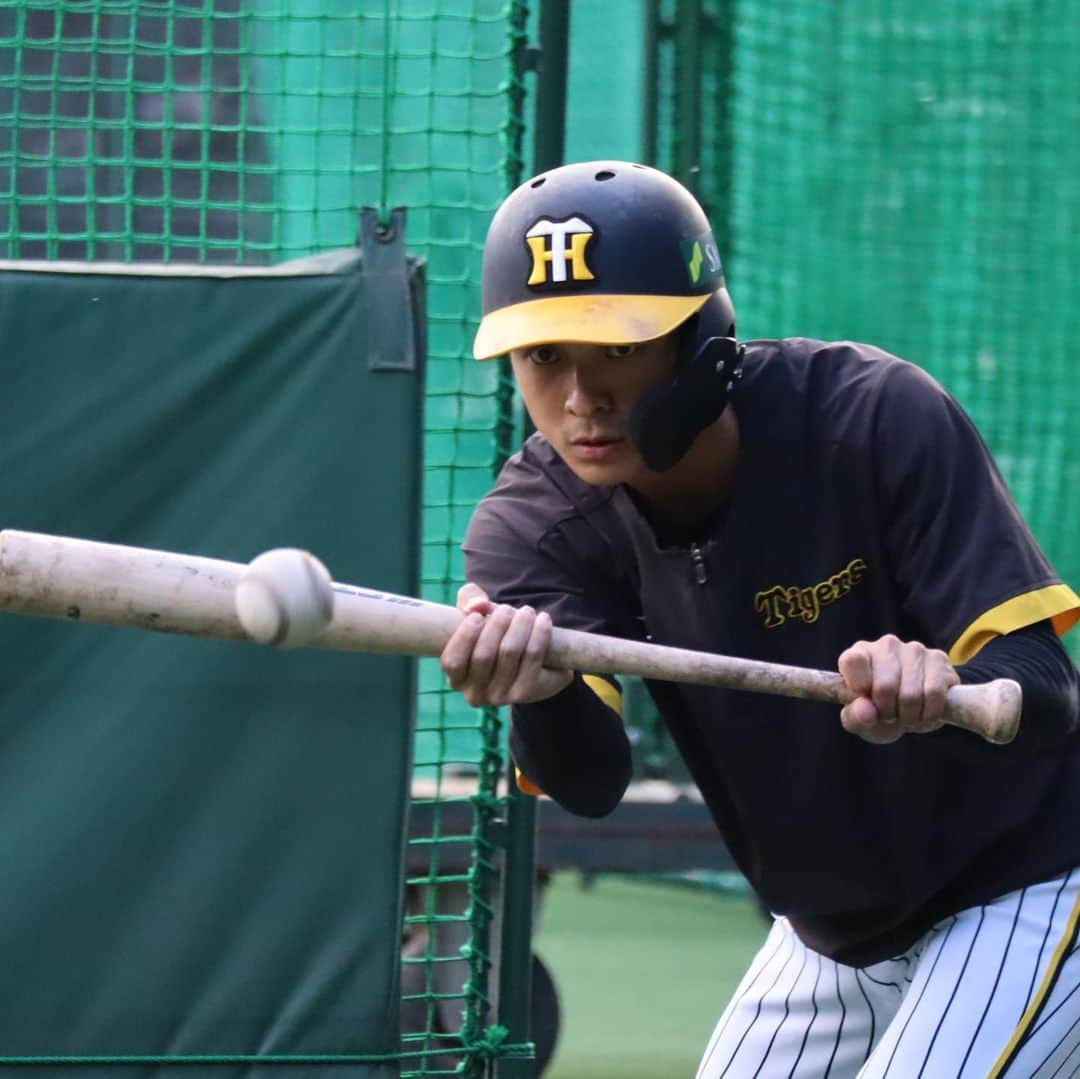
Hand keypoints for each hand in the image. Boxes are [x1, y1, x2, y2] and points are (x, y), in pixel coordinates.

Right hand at [439, 583, 573, 707]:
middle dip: (497, 624)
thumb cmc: (495, 632)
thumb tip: (478, 604)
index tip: (478, 616)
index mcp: (457, 678)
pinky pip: (533, 658)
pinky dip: (539, 634)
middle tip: (507, 609)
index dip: (465, 636)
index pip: (452, 662)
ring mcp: (501, 696)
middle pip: (483, 655)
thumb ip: (469, 599)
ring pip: (509, 653)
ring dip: (520, 625)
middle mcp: (475, 693)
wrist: (535, 658)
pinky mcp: (526, 692)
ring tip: (527, 611)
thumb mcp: (476, 612)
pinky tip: (543, 620)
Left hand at [837, 634, 959, 743]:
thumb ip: (855, 716)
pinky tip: (923, 714)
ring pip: (911, 694)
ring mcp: (914, 649)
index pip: (852, 661)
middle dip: (888, 712)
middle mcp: (886, 646)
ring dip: (909, 716)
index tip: (866, 702)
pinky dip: (929, 714)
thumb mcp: (859, 721)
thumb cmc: (878, 713)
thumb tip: (866, 711)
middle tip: (889, 716)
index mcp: (859, 654)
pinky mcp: (939, 659)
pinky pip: (934, 693)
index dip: (858, 687)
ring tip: (906, 715)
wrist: (912, 713)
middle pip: (885, 686)